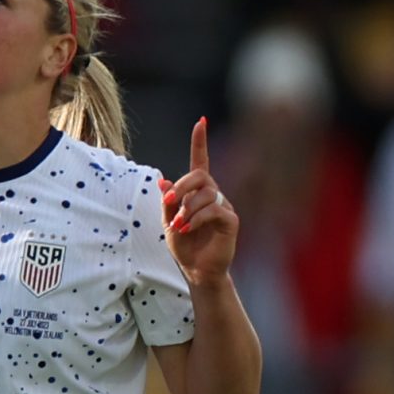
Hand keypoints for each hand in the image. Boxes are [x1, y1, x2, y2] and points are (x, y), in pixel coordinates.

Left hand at [160, 117, 238, 288]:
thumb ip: (167, 202)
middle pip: (201, 176)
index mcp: (198, 192)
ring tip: (178, 225)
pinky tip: (187, 228)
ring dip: (186, 208)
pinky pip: (213, 209)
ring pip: (206, 194)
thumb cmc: (184, 246)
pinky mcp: (230, 220)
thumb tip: (163, 180)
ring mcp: (223, 206)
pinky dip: (197, 218)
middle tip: (169, 201)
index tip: (200, 122)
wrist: (198, 270)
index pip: (200, 161)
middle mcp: (213, 195)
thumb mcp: (168, 222)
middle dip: (182, 186)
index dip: (200, 142)